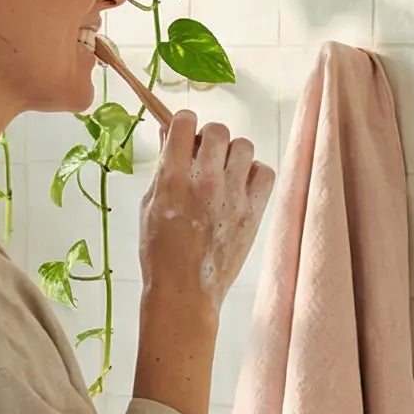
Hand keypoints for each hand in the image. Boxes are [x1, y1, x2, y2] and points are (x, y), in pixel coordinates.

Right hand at [137, 110, 274, 308]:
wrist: (184, 290)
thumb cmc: (159, 251)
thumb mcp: (148, 204)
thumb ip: (163, 168)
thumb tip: (171, 135)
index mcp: (173, 177)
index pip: (186, 122)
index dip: (185, 125)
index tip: (185, 135)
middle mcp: (205, 180)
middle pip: (218, 130)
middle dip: (209, 138)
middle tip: (206, 157)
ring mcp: (233, 195)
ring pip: (244, 146)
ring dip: (233, 155)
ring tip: (225, 173)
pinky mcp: (253, 210)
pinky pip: (265, 172)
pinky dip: (255, 175)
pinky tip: (241, 187)